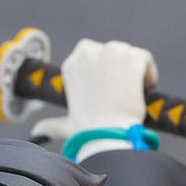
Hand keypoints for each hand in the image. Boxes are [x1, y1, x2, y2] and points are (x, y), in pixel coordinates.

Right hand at [33, 39, 157, 145]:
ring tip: (133, 93)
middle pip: (111, 52)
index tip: (107, 91)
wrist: (107, 133)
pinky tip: (144, 89)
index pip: (92, 55)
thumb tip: (37, 132)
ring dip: (133, 70)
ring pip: (128, 54)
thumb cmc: (86, 132)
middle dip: (118, 69)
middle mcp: (89, 52)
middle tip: (121, 93)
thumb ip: (52, 125)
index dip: (103, 73)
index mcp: (71, 65)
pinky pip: (145, 59)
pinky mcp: (132, 57)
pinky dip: (148, 73)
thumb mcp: (65, 126)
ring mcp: (111, 52)